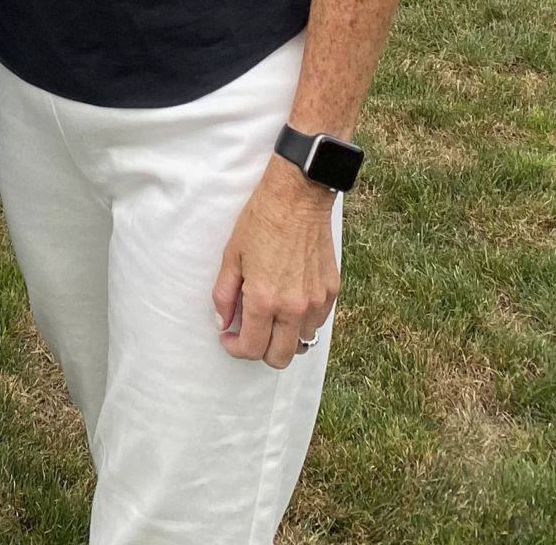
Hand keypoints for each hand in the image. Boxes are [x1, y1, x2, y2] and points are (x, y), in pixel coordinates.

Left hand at [211, 158, 339, 368]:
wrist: (297, 198)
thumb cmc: (260, 222)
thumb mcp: (231, 256)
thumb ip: (224, 294)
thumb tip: (223, 322)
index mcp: (264, 300)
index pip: (252, 348)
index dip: (235, 348)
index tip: (229, 336)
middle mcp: (293, 308)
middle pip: (279, 358)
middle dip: (259, 351)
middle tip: (248, 332)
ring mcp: (316, 301)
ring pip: (301, 343)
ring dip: (283, 338)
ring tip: (270, 317)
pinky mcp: (332, 291)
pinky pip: (317, 322)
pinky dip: (302, 321)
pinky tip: (289, 302)